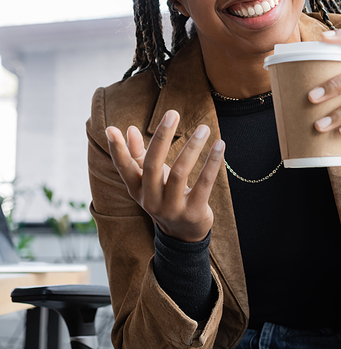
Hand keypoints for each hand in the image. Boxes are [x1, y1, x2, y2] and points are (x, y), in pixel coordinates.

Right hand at [105, 110, 224, 241]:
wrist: (184, 235)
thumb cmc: (165, 197)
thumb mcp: (150, 180)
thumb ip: (138, 155)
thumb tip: (130, 129)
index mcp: (137, 190)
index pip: (124, 168)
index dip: (117, 150)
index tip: (111, 129)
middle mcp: (151, 200)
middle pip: (153, 166)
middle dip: (162, 138)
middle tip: (172, 113)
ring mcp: (172, 208)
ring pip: (180, 173)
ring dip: (192, 147)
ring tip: (204, 128)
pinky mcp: (194, 212)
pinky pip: (204, 183)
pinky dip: (212, 162)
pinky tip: (220, 145)